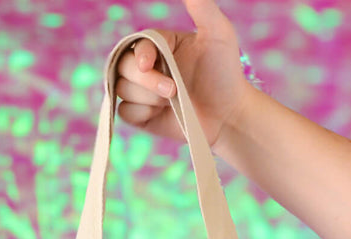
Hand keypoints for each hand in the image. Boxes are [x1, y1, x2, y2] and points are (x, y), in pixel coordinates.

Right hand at [114, 0, 251, 149]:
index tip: (148, 64)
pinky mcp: (141, 115)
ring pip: (122, 89)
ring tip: (173, 102)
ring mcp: (143, 91)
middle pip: (122, 65)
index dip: (140, 54)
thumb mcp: (219, 34)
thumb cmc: (225, 74)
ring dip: (148, 98)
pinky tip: (161, 114)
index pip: (137, 44)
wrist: (228, 115)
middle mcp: (147, 66)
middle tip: (172, 91)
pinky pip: (125, 111)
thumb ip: (202, 6)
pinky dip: (141, 113)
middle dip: (145, 80)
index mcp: (160, 45)